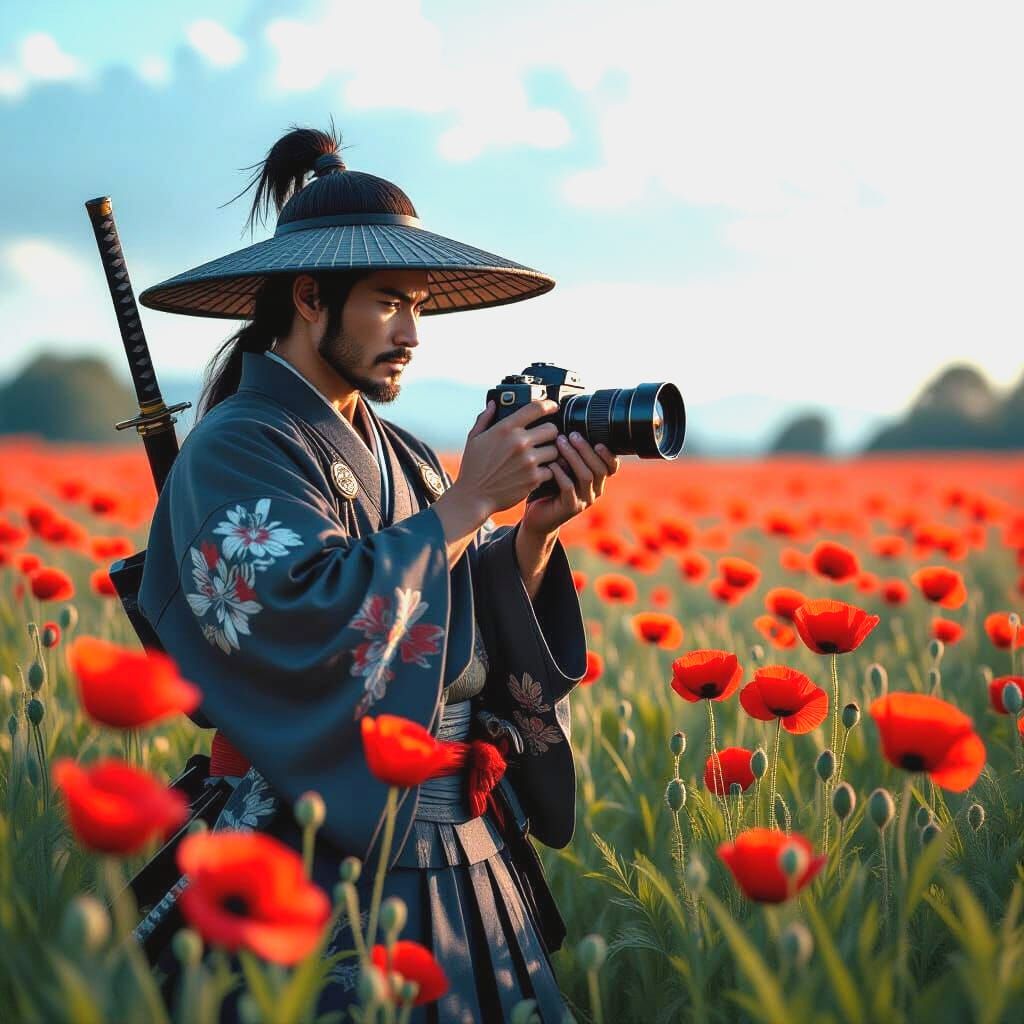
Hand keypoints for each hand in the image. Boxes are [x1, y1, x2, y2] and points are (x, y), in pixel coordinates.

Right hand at [449, 397, 560, 518]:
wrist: (473, 497)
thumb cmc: (473, 468)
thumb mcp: (474, 439)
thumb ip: (485, 419)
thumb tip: (494, 404)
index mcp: (505, 428)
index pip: (536, 408)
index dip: (549, 405)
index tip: (553, 407)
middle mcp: (519, 442)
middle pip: (552, 429)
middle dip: (550, 433)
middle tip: (545, 439)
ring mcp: (528, 461)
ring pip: (555, 450)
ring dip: (551, 453)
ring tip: (543, 457)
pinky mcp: (534, 478)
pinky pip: (552, 470)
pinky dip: (548, 471)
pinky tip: (539, 472)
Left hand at [521, 432, 619, 536]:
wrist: (538, 517)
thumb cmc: (549, 488)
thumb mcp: (562, 469)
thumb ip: (569, 454)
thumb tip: (567, 427)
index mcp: (596, 480)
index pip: (611, 467)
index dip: (608, 454)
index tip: (598, 440)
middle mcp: (594, 491)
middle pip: (599, 468)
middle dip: (586, 449)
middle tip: (573, 434)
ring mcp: (584, 501)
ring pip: (586, 476)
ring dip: (573, 457)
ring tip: (560, 442)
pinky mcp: (570, 508)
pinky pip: (569, 487)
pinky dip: (560, 473)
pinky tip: (551, 463)